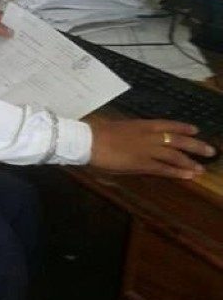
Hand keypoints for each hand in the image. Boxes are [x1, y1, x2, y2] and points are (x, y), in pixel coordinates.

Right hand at [89, 119, 215, 178]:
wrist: (89, 141)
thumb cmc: (98, 133)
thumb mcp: (119, 129)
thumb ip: (132, 134)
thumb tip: (138, 138)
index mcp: (141, 125)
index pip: (167, 124)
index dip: (182, 127)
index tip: (195, 130)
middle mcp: (148, 135)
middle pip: (177, 140)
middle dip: (195, 145)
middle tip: (210, 150)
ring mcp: (146, 149)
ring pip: (174, 154)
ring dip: (190, 161)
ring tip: (202, 167)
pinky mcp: (141, 163)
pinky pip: (164, 168)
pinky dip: (177, 172)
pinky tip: (188, 175)